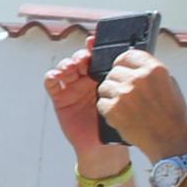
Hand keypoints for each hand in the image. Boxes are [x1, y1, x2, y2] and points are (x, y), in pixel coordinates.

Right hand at [39, 49, 117, 169]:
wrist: (103, 146)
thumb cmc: (118, 122)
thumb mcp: (125, 99)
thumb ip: (125, 82)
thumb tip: (135, 60)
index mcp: (103, 76)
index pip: (97, 56)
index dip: (94, 46)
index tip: (95, 40)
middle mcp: (87, 80)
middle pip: (79, 59)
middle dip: (80, 55)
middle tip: (84, 58)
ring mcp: (72, 88)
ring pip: (65, 68)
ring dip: (66, 64)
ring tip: (71, 67)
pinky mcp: (60, 98)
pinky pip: (51, 84)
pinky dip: (52, 76)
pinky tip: (57, 76)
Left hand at [96, 48, 186, 163]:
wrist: (169, 138)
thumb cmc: (171, 112)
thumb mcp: (168, 83)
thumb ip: (149, 72)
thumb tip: (134, 65)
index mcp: (154, 69)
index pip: (128, 55)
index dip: (123, 63)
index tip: (122, 68)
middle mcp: (138, 79)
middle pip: (114, 71)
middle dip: (117, 81)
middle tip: (126, 93)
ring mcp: (124, 94)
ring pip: (104, 86)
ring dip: (111, 95)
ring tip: (125, 105)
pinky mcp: (113, 109)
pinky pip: (101, 102)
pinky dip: (108, 109)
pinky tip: (121, 114)